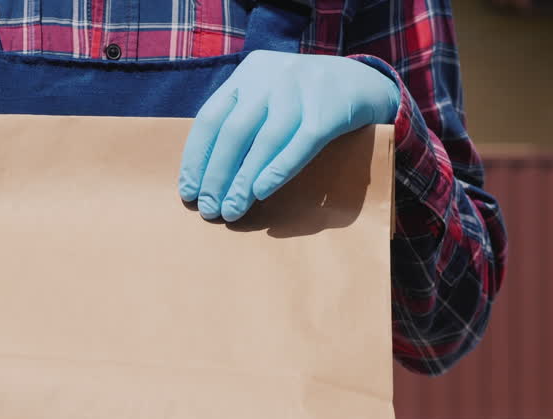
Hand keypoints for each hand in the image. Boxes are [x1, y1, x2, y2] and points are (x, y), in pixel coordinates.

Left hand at [179, 50, 399, 221]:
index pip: (210, 118)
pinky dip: (279, 168)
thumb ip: (241, 121)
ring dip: (244, 180)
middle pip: (234, 131)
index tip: (188, 192)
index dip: (196, 158)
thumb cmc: (304, 101)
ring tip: (232, 209)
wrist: (364, 82)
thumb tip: (206, 176)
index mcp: (247, 74)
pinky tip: (262, 192)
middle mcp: (270, 76)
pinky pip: (301, 143)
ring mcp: (301, 89)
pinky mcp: (329, 108)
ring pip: (265, 140)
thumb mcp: (268, 96)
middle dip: (217, 175)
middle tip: (209, 209)